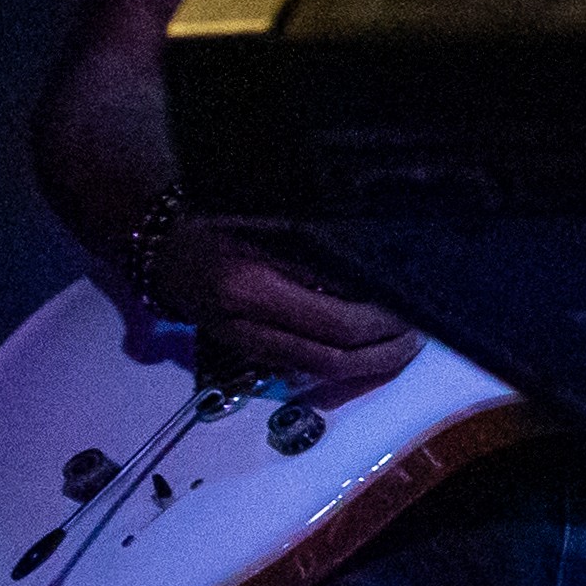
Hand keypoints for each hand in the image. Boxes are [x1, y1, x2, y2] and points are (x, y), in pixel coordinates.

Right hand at [131, 222, 418, 399]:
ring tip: (408, 342)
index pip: (338, 317)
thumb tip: (386, 266)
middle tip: (425, 328)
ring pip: (324, 368)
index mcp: (253, 284)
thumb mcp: (270, 219)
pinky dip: (345, 364)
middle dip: (389, 346)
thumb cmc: (221, 216)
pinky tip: (373, 351)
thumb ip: (322, 243)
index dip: (385, 317)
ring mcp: (246, 342)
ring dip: (374, 363)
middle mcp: (248, 321)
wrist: (161, 242)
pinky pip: (306, 367)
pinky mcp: (247, 351)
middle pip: (337, 352)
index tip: (419, 302)